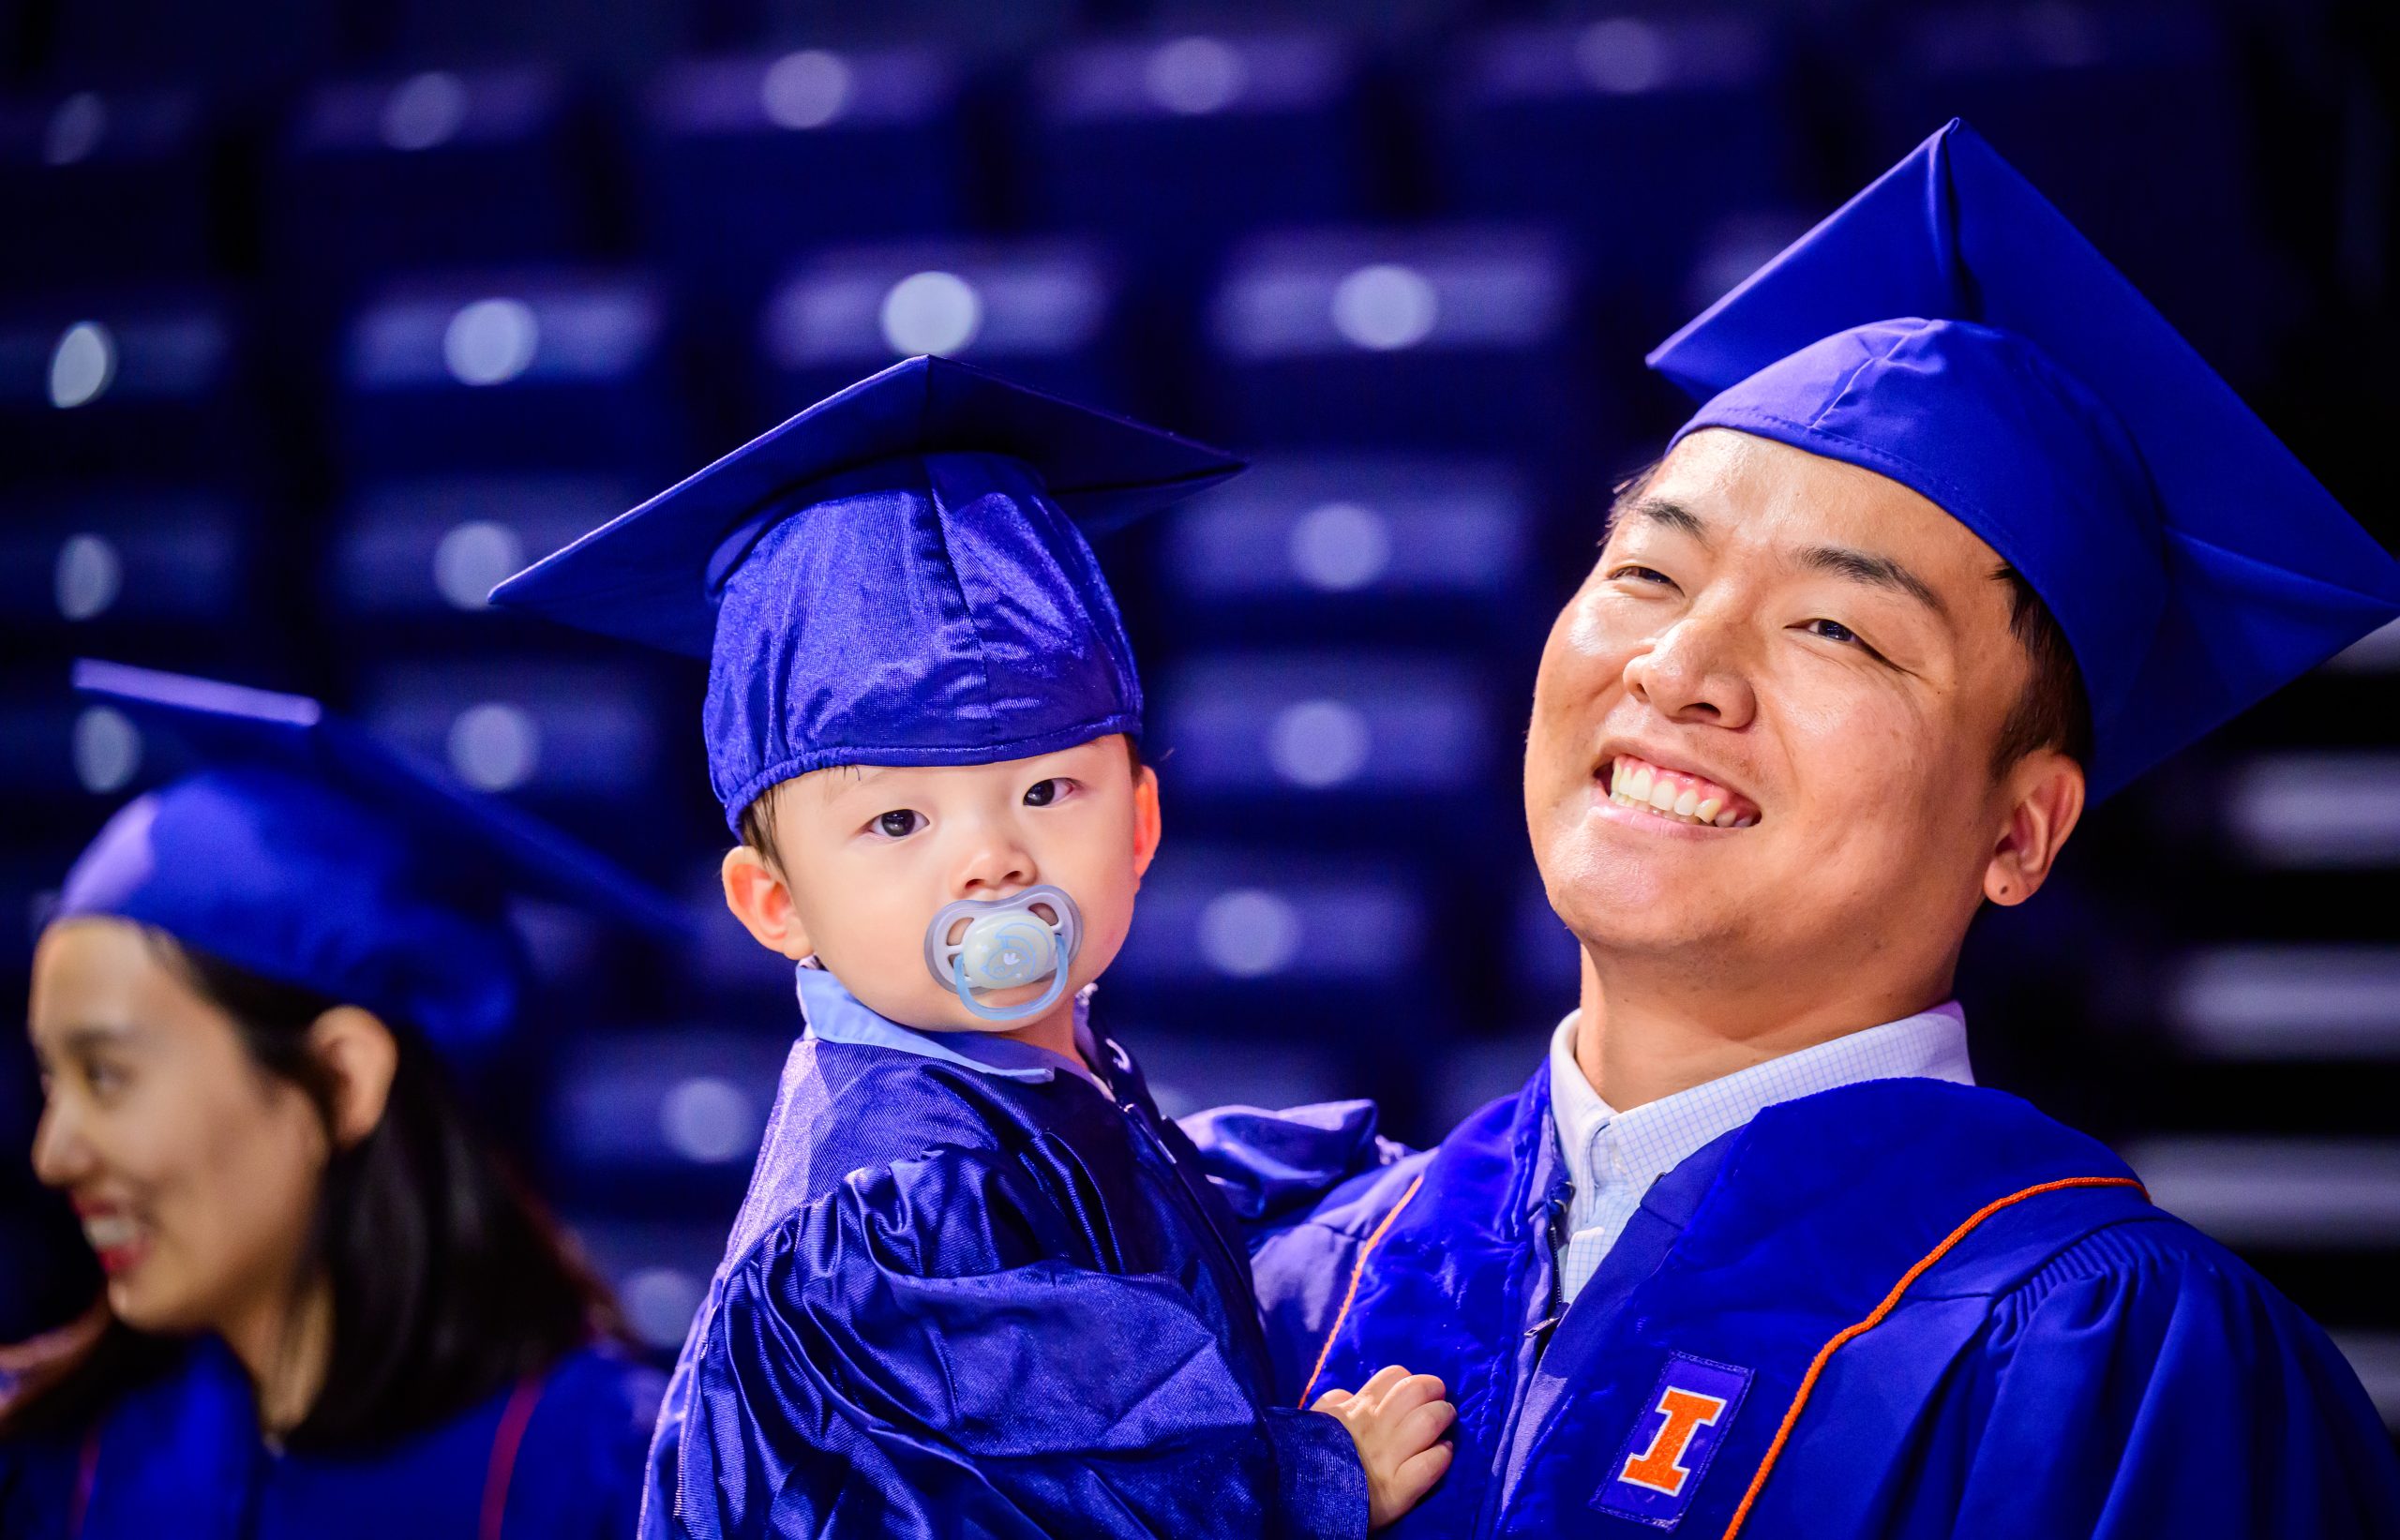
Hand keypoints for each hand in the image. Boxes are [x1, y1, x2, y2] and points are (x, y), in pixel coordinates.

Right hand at [1314, 1365, 1454, 1528]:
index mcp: (1357, 1409)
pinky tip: (1442, 1454)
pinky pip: (1429, 1465)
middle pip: (1417, 1390)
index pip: (1395, 1376)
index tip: (1411, 1397)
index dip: (1409, 1382)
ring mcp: (1386, 1460)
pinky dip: (1441, 1456)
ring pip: (1428, 1421)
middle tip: (1437, 1404)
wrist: (1301, 1501)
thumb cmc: (1312, 1459)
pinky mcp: (1395, 1493)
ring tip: (1444, 1428)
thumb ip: (1334, 1404)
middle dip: (1435, 1392)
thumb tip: (1348, 1394)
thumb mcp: (1316, 1421)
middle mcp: (1374, 1429)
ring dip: (1442, 1418)